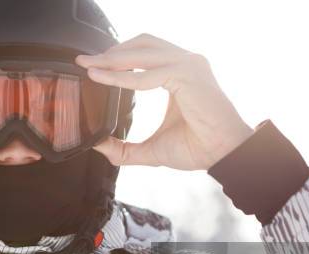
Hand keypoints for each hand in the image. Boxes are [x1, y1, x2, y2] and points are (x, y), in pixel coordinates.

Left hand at [76, 34, 253, 169]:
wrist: (224, 154)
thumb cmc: (198, 148)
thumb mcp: (152, 149)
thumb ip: (125, 148)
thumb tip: (99, 147)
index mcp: (179, 73)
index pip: (145, 53)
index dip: (118, 55)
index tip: (93, 64)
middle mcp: (185, 63)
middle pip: (141, 44)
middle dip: (110, 52)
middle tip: (84, 61)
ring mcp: (188, 65)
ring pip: (142, 51)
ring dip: (113, 59)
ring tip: (91, 67)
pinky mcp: (187, 75)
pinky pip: (147, 74)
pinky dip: (123, 77)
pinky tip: (104, 79)